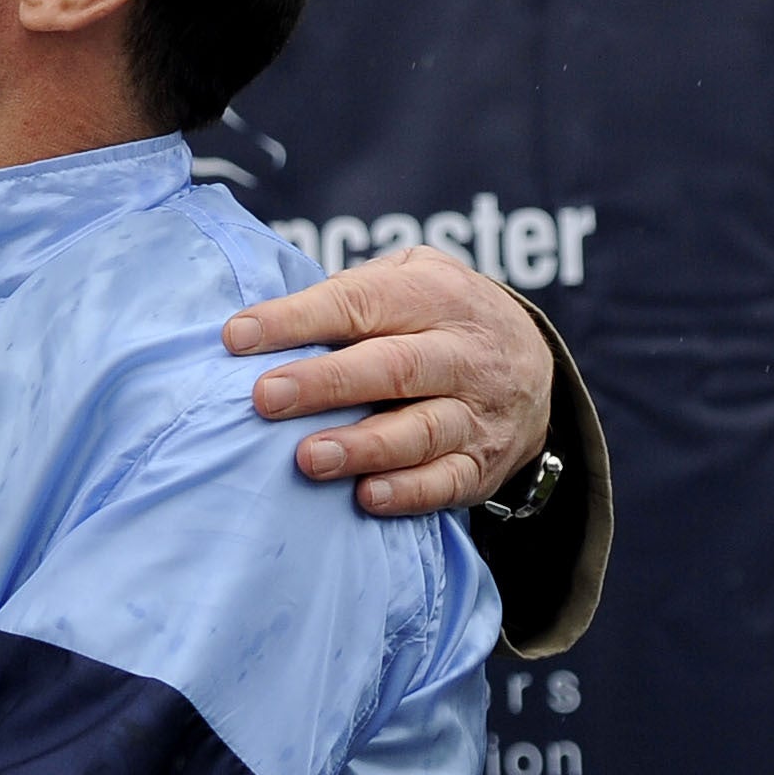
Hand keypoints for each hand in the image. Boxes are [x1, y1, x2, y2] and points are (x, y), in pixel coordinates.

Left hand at [222, 246, 553, 518]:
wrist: (535, 363)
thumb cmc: (438, 316)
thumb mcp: (412, 276)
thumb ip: (351, 292)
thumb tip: (264, 322)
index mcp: (435, 295)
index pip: (359, 303)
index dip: (297, 319)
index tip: (238, 337)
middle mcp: (462, 353)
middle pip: (394, 367)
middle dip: (326, 383)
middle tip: (266, 398)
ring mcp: (476, 412)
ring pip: (422, 430)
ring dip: (363, 446)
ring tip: (308, 458)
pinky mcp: (482, 464)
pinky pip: (447, 482)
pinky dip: (409, 493)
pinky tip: (366, 497)